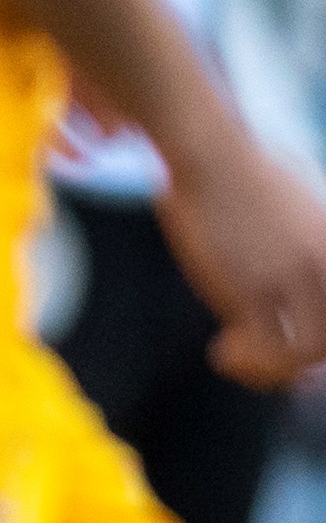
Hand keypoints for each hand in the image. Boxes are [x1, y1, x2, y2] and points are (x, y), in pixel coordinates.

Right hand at [156, 137, 325, 388]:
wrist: (208, 152)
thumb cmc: (238, 176)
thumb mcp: (294, 210)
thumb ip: (306, 246)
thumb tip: (292, 282)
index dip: (319, 349)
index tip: (294, 360)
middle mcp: (325, 267)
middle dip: (297, 364)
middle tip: (262, 366)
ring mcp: (294, 278)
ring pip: (306, 353)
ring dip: (270, 369)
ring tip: (235, 360)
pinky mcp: (256, 287)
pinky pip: (266, 349)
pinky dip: (245, 362)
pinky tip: (221, 352)